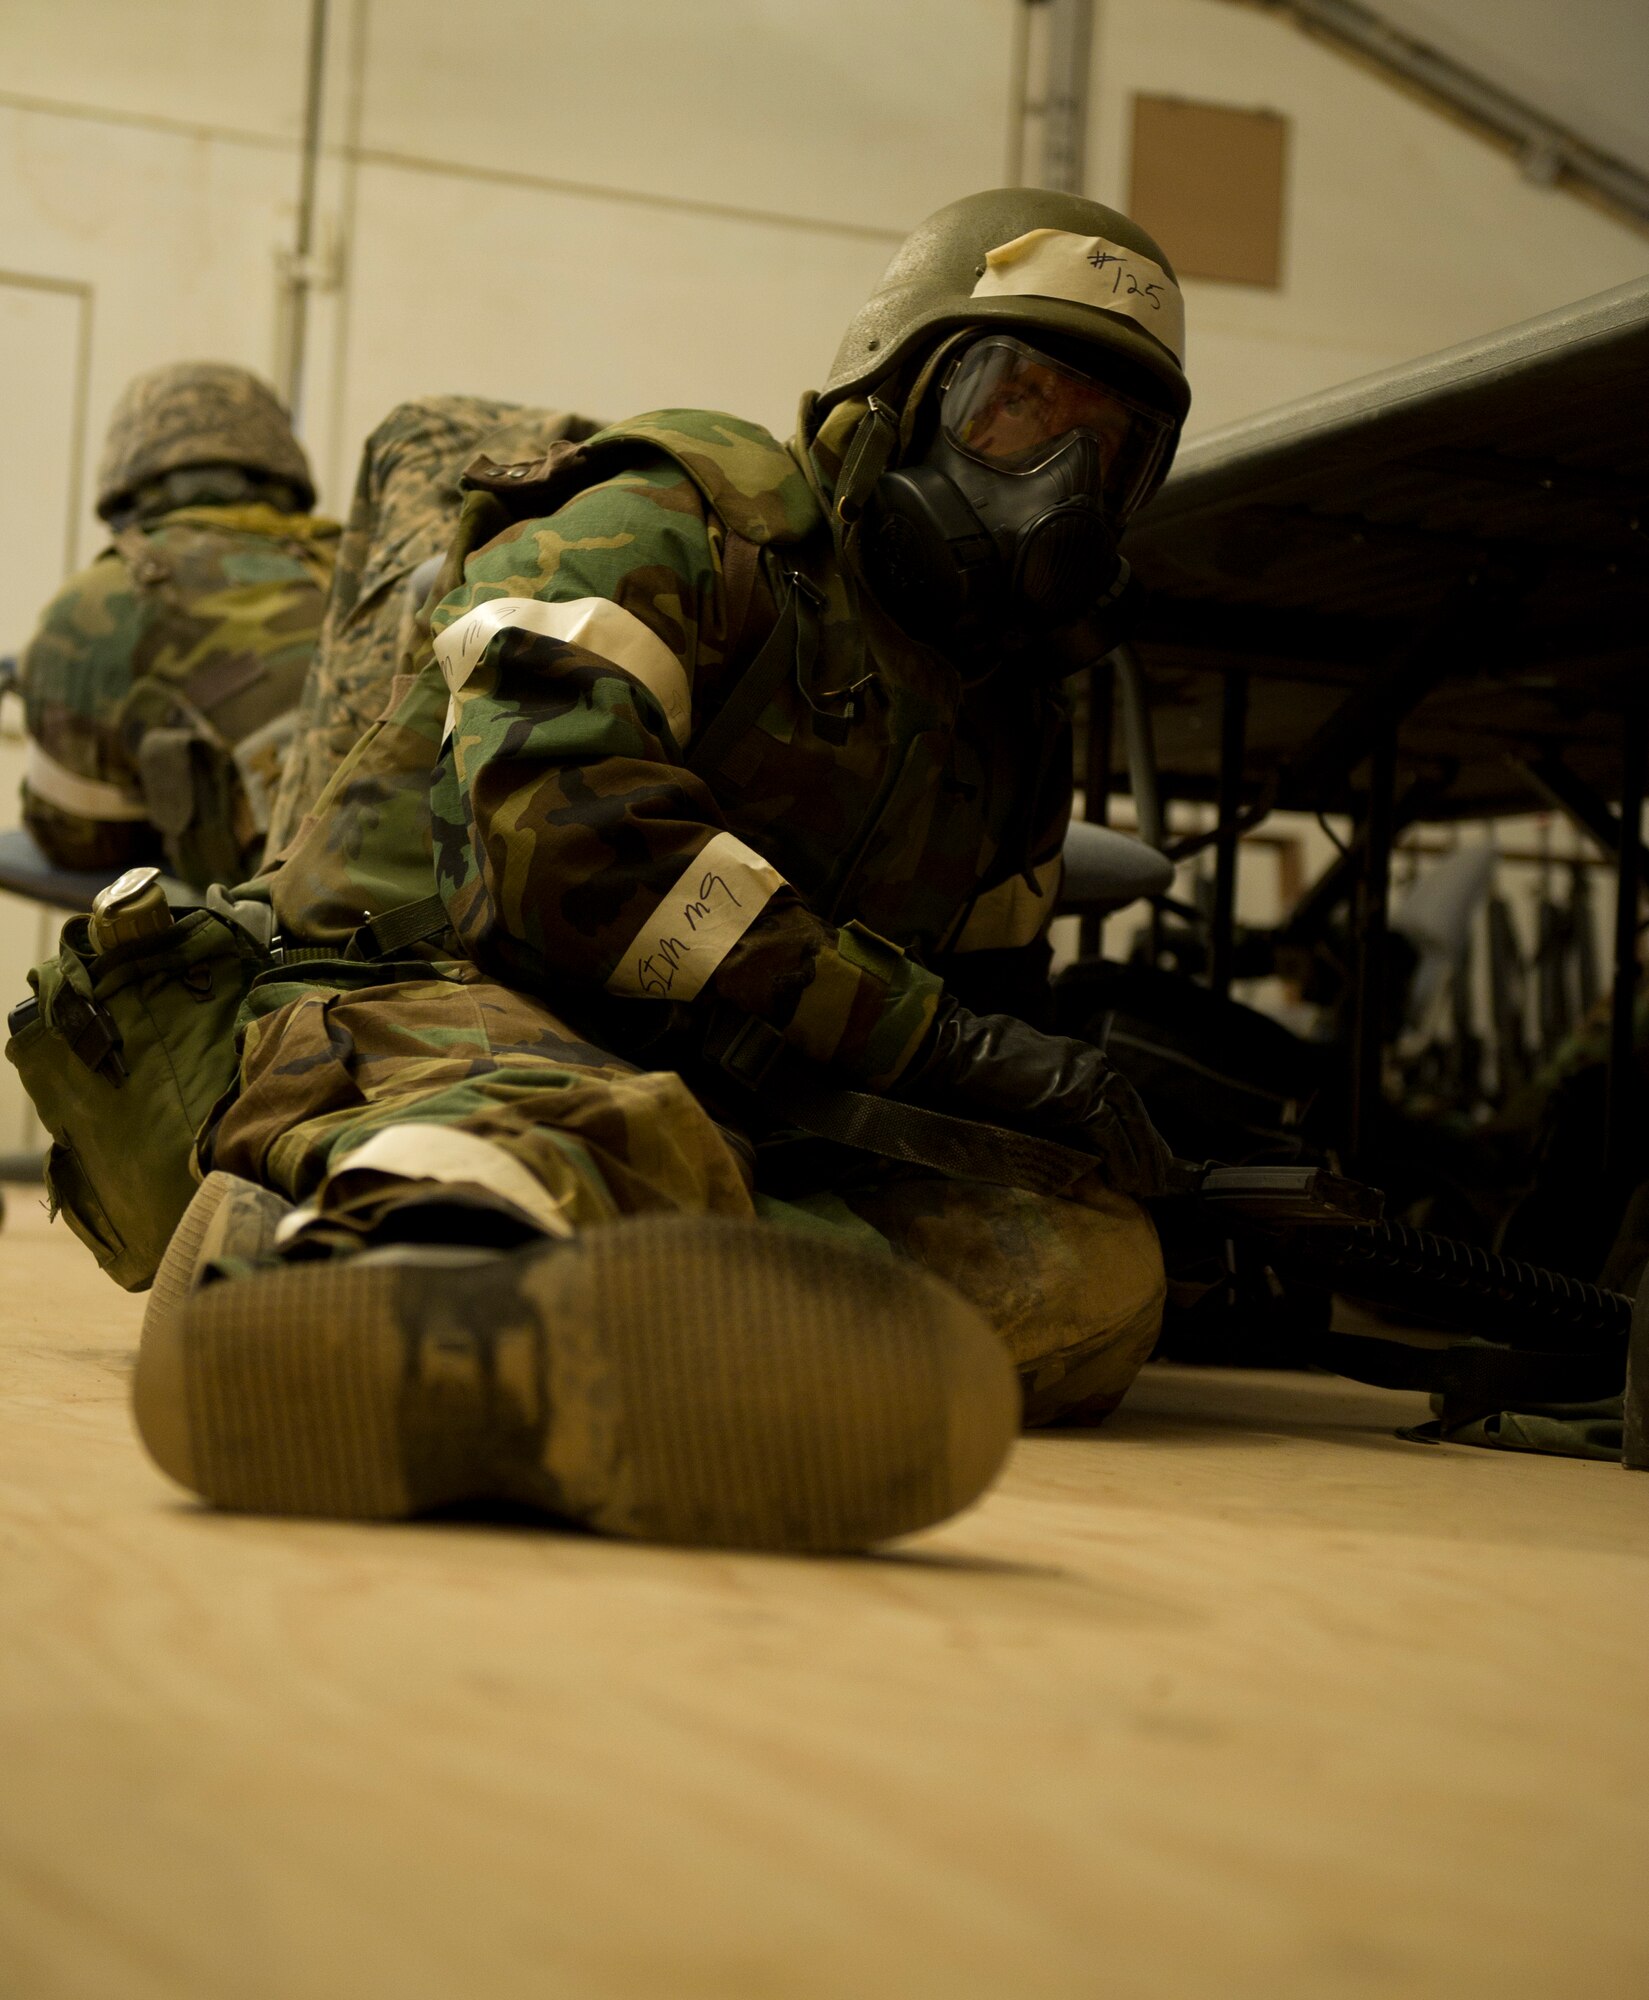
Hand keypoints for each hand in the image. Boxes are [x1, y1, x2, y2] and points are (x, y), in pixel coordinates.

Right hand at [895, 997, 1177, 1197]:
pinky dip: (1122, 1156)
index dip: (1139, 1135)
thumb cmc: (983, 1077)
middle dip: (1149, 1149)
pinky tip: (1128, 1180)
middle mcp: (1092, 1066)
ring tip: (1149, 1188)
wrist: (960, 1054)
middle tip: (1161, 1184)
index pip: (1122, 1103)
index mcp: (1084, 1063)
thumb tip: (1081, 1150)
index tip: (1150, 1163)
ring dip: (1142, 1158)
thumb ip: (1058, 1113)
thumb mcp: (1032, 1095)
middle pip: (1132, 1112)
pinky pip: (1109, 1130)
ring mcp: (1086, 1076)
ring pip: (1127, 1122)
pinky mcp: (1075, 1093)